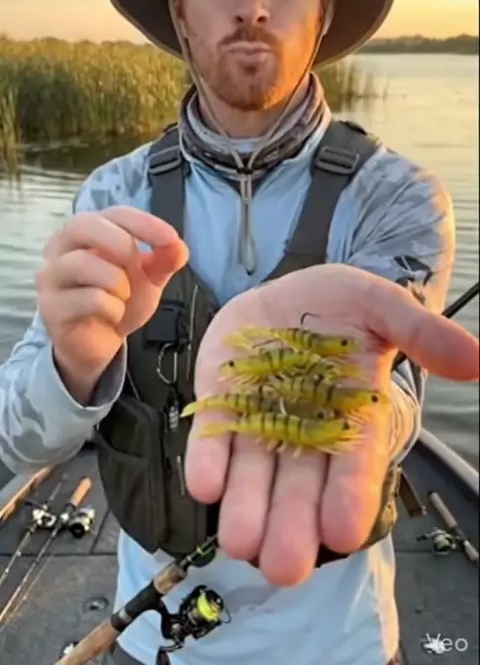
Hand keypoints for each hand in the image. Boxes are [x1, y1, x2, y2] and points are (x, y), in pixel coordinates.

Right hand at [36, 206, 187, 397]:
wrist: (99, 343)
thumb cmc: (118, 299)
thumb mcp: (148, 277)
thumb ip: (164, 260)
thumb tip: (179, 246)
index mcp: (88, 231)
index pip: (114, 214)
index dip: (143, 223)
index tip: (170, 238)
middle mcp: (61, 247)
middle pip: (83, 225)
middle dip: (119, 241)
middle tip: (138, 262)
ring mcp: (51, 276)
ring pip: (81, 262)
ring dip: (116, 281)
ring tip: (124, 296)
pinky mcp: (51, 307)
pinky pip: (86, 299)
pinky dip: (111, 308)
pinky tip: (113, 316)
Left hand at [185, 264, 478, 585]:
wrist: (286, 292)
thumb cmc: (341, 304)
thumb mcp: (383, 307)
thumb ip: (420, 333)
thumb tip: (474, 358)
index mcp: (352, 418)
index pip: (355, 465)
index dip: (350, 496)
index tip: (344, 531)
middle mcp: (305, 431)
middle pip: (300, 487)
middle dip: (291, 526)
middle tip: (285, 565)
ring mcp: (258, 420)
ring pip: (253, 474)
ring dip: (246, 507)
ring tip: (241, 540)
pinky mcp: (220, 406)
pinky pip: (213, 440)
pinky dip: (208, 461)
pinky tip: (205, 484)